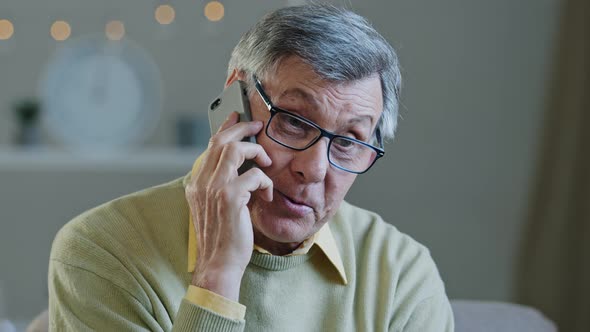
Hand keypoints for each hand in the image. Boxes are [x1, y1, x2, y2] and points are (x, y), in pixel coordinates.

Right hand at [185, 112, 272, 300]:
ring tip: (266, 162)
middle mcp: (201, 183)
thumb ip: (222, 186)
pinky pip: (254, 175)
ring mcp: (213, 189)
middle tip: (257, 125)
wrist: (218, 265)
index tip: (236, 116)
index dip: (224, 128)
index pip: (210, 147)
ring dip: (255, 151)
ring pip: (234, 150)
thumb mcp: (215, 208)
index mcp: (197, 184)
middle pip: (221, 141)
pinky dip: (265, 182)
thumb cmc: (222, 238)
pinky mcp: (229, 198)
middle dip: (241, 127)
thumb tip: (241, 168)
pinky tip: (267, 196)